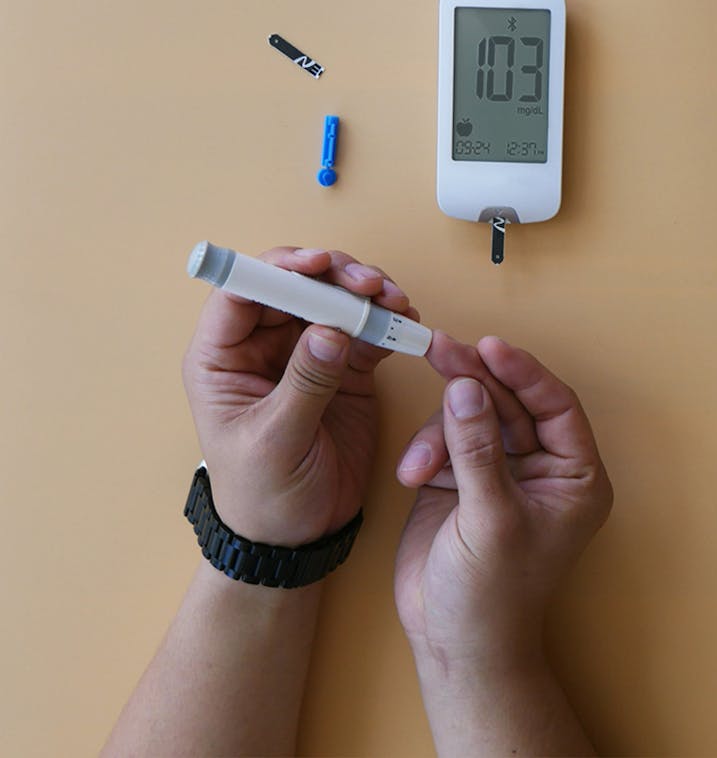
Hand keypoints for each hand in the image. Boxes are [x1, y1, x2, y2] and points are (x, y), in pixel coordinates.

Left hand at [182, 246, 417, 545]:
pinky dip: (388, 320)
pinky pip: (367, 329)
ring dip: (367, 292)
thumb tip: (330, 330)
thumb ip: (303, 383)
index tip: (317, 265)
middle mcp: (264, 346)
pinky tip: (405, 321)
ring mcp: (307, 354)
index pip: (243, 293)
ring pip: (335, 299)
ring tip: (395, 302)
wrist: (297, 537)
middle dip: (336, 276)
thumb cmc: (264, 496)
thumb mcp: (276, 441)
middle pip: (297, 285)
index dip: (279, 269)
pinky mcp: (345, 368)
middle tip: (371, 286)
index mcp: (224, 359)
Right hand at [393, 336, 612, 666]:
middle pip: (512, 402)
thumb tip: (467, 386)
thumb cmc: (493, 596)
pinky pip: (445, 438)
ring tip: (420, 460)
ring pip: (474, 414)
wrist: (454, 644)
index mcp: (575, 477)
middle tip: (441, 348)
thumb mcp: (490, 518)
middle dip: (476, 379)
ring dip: (444, 425)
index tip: (490, 347)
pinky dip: (427, 449)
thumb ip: (479, 449)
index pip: (556, 406)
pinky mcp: (461, 478)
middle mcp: (542, 468)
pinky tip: (413, 473)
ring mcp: (500, 471)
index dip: (524, 373)